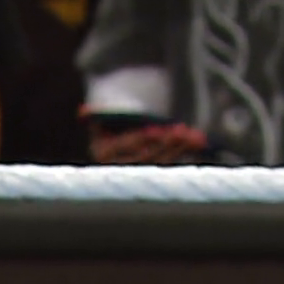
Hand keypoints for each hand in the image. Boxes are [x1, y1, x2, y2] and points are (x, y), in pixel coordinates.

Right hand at [90, 123, 209, 164]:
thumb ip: (93, 116)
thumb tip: (84, 111)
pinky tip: (199, 140)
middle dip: (164, 142)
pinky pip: (174, 161)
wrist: (117, 135)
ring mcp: (142, 172)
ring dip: (180, 147)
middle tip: (179, 130)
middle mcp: (122, 168)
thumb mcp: (99, 119)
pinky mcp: (158, 171)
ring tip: (194, 135)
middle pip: (146, 156)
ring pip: (163, 161)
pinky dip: (186, 150)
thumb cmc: (107, 123)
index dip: (139, 138)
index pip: (123, 147)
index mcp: (104, 154)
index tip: (155, 129)